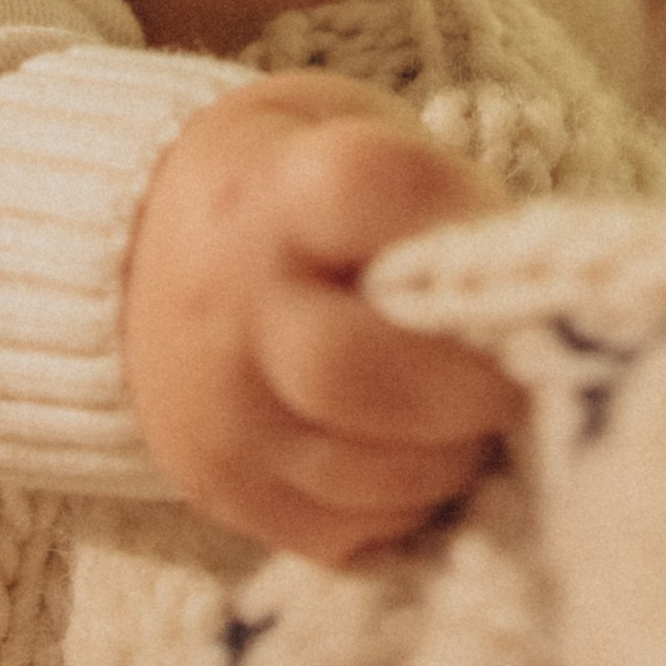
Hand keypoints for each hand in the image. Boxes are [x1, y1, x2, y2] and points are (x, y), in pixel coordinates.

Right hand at [122, 70, 522, 556]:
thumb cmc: (291, 184)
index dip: (458, 221)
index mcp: (268, 192)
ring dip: (454, 456)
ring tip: (474, 417)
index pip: (363, 196)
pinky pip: (346, 531)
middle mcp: (230, 306)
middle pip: (362, 372)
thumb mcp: (343, 134)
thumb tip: (522, 290)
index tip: (499, 243)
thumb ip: (426, 194)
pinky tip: (422, 456)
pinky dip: (409, 506)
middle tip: (515, 371)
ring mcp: (221, 413)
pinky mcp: (222, 491)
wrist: (143, 248)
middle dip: (471, 385)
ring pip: (369, 473)